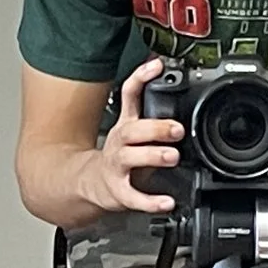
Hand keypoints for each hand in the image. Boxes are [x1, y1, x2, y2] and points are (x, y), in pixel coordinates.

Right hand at [80, 58, 182, 218]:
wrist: (91, 185)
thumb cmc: (121, 155)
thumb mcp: (132, 128)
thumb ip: (150, 109)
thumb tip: (166, 76)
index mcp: (126, 124)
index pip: (129, 93)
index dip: (140, 77)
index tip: (156, 65)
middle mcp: (120, 143)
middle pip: (132, 129)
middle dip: (155, 127)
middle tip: (177, 129)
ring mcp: (116, 166)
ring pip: (131, 158)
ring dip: (152, 156)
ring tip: (172, 156)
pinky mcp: (117, 191)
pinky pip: (133, 197)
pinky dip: (150, 201)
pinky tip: (166, 202)